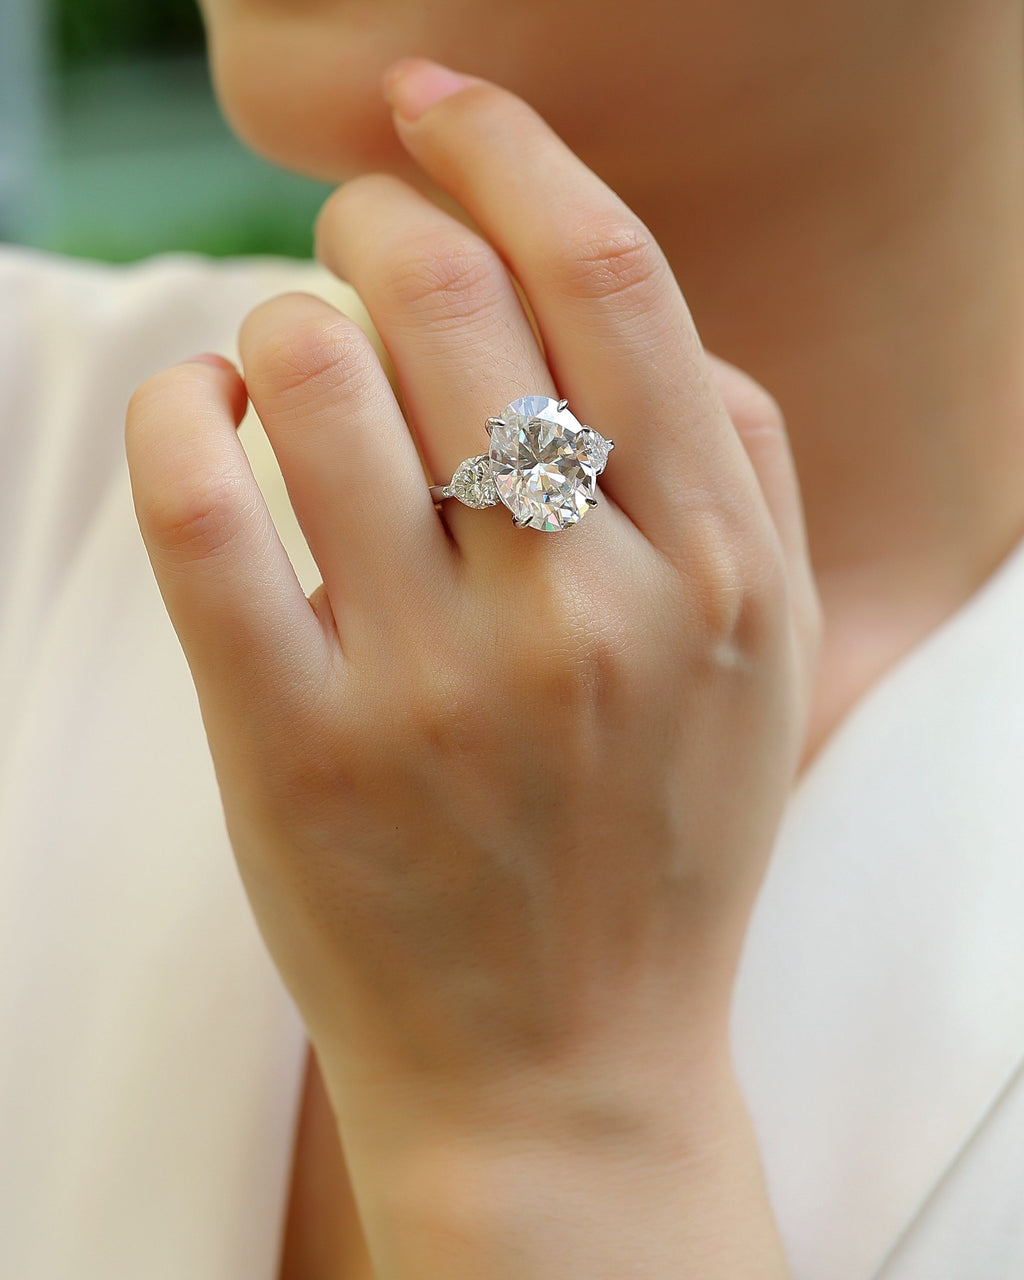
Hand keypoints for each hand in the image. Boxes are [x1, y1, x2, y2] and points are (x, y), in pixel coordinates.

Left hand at [126, 58, 816, 1277]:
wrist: (564, 1071)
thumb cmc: (658, 849)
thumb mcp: (762, 662)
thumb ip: (740, 468)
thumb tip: (630, 305)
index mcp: (713, 572)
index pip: (609, 278)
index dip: (511, 151)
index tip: (440, 107)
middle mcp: (587, 614)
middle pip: (446, 294)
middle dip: (374, 222)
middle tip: (356, 246)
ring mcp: (434, 686)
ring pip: (310, 370)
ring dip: (280, 316)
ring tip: (289, 359)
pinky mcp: (296, 751)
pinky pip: (200, 501)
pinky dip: (184, 409)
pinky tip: (209, 412)